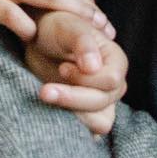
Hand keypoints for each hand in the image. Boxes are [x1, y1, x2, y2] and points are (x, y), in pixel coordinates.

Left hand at [25, 8, 126, 135]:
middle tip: (44, 90)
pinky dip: (72, 125)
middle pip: (103, 103)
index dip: (86, 79)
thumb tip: (94, 67)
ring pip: (99, 122)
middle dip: (72, 98)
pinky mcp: (88, 114)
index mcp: (116, 60)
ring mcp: (102, 101)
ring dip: (72, 114)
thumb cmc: (58, 27)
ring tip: (48, 98)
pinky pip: (88, 130)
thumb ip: (82, 43)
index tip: (62, 68)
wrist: (41, 41)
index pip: (111, 80)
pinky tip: (55, 115)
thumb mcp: (68, 27)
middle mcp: (114, 84)